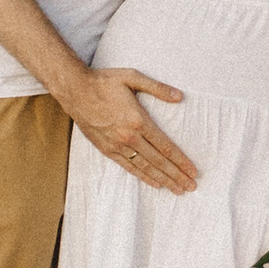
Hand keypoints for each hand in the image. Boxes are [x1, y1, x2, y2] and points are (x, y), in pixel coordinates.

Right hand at [72, 67, 197, 193]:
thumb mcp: (132, 77)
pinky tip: (154, 183)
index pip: (165, 146)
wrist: (75, 90)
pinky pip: (128, 167)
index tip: (193, 171)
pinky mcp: (107, 149)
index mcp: (138, 120)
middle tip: (191, 187)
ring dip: (163, 180)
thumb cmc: (104, 81)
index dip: (181, 161)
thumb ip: (157, 88)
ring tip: (177, 190)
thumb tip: (179, 96)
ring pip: (145, 167)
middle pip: (158, 161)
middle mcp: (129, 136)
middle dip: (176, 175)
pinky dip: (143, 176)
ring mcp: (117, 145)